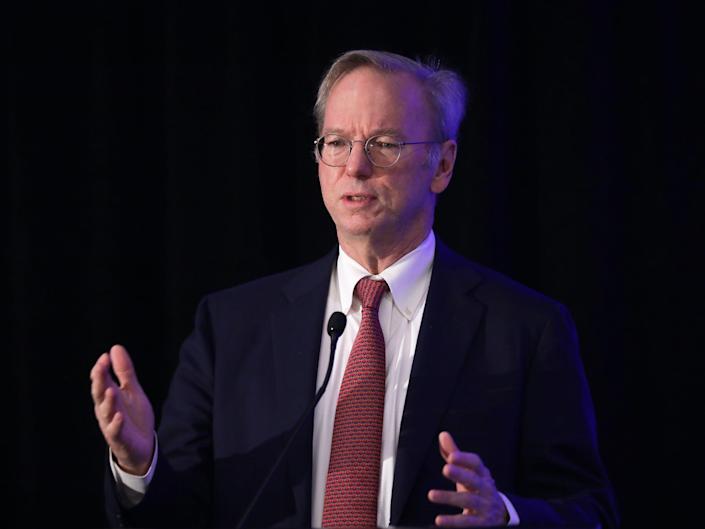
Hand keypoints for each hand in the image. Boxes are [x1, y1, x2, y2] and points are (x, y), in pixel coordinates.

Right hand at [90, 344, 154, 474]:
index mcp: (108, 396)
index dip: (101, 369)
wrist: (142, 446)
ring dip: (107, 401)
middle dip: (99, 380)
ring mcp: (111, 424)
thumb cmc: (133, 416)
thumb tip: (114, 348)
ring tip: (111, 390)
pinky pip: (115, 431)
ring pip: (106, 411)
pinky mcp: (119, 438)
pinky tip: (119, 416)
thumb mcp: (131, 390)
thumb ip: (124, 371)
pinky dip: (116, 424)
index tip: (105, 356)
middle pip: (99, 393)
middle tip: (101, 366)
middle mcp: (106, 409)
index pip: (101, 381)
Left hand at [427, 431, 507, 526]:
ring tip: (431, 495)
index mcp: (482, 475)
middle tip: (445, 469)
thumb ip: (455, 454)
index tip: (451, 456)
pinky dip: (453, 522)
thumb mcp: (469, 472)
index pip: (476, 464)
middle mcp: (486, 489)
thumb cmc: (478, 489)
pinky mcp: (481, 523)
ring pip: (469, 501)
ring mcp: (485, 507)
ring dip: (450, 497)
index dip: (465, 459)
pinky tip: (439, 520)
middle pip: (474, 481)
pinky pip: (467, 522)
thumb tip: (443, 435)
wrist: (502, 516)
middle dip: (460, 474)